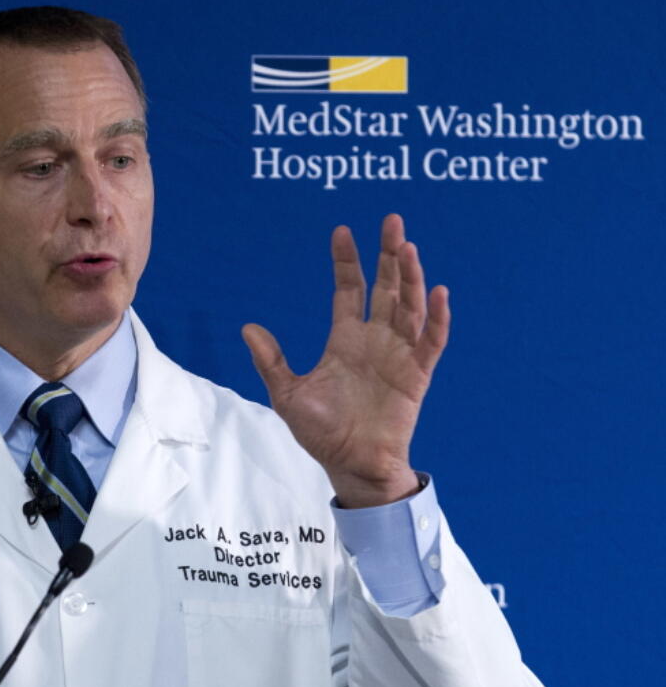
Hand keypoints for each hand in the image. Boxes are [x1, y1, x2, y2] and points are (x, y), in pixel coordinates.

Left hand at [242, 214, 449, 507]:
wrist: (350, 466)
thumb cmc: (321, 434)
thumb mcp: (288, 395)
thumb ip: (272, 361)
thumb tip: (247, 328)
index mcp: (345, 340)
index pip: (349, 290)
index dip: (347, 261)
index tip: (342, 231)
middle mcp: (375, 340)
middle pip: (386, 287)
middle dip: (389, 254)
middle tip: (392, 220)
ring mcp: (398, 355)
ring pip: (410, 306)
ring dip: (412, 277)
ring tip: (408, 247)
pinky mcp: (417, 375)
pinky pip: (431, 341)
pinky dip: (437, 317)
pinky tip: (437, 291)